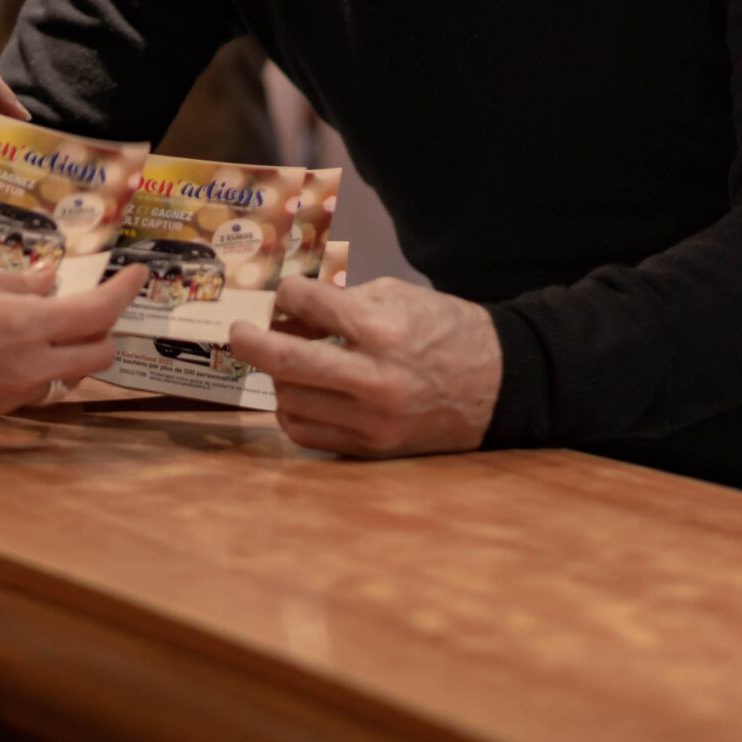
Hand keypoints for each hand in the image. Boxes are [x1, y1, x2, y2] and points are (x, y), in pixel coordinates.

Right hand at [0, 263, 146, 420]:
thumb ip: (18, 283)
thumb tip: (51, 280)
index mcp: (26, 324)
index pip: (99, 311)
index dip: (125, 291)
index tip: (136, 275)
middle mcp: (30, 366)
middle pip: (99, 354)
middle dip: (100, 330)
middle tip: (83, 306)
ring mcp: (14, 395)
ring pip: (66, 376)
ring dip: (66, 353)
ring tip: (38, 330)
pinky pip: (32, 391)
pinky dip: (33, 370)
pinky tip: (2, 353)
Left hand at [227, 277, 500, 457]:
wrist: (501, 385)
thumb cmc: (446, 331)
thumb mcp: (399, 296)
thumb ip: (341, 300)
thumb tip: (286, 306)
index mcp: (383, 330)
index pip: (305, 303)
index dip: (286, 294)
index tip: (285, 295)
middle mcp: (374, 378)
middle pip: (284, 360)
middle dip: (250, 341)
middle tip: (240, 333)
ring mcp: (373, 419)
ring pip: (289, 399)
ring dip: (277, 376)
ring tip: (288, 362)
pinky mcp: (373, 447)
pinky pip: (307, 433)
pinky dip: (292, 411)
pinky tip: (300, 393)